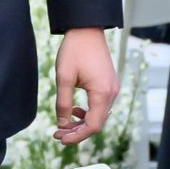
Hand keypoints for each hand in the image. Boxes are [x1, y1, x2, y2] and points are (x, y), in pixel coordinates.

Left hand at [54, 27, 117, 144]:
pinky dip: (88, 112)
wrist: (87, 29)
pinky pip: (100, 105)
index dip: (77, 136)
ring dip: (82, 122)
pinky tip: (74, 110)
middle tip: (57, 134)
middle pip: (97, 123)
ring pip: (99, 115)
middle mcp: (111, 93)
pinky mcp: (109, 84)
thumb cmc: (74, 51)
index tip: (60, 139)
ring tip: (63, 125)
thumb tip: (62, 124)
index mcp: (102, 93)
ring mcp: (112, 88)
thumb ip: (63, 103)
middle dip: (77, 131)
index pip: (93, 125)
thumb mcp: (63, 78)